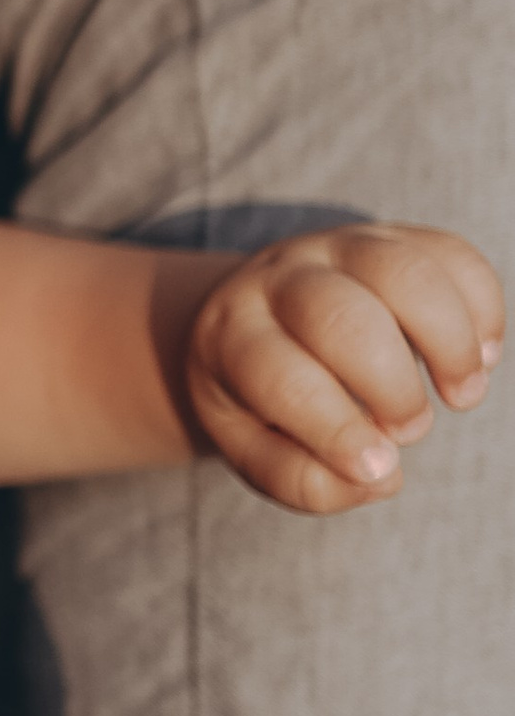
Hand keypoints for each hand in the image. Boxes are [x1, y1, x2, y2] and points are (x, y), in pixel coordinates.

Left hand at [185, 224, 503, 513]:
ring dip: (449, 341)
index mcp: (232, 334)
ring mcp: (338, 247)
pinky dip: (481, 305)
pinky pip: (449, 254)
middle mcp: (280, 278)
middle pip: (341, 317)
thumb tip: (381, 478)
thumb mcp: (252, 447)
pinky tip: (482, 356)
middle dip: (392, 385)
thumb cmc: (256, 397)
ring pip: (402, 271)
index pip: (280, 377)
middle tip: (411, 430)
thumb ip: (302, 478)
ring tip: (463, 396)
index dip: (337, 431)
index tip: (379, 468)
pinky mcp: (393, 237)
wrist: (249, 314)